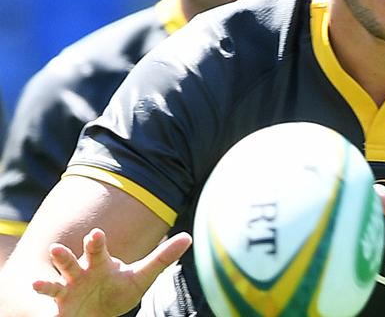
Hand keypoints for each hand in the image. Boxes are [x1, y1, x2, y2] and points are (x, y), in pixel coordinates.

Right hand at [32, 228, 191, 316]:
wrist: (98, 314)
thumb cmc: (118, 290)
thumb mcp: (142, 276)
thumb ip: (162, 257)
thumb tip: (188, 237)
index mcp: (100, 261)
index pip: (97, 248)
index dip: (95, 241)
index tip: (95, 234)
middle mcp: (82, 269)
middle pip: (76, 257)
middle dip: (73, 252)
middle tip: (68, 245)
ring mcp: (69, 286)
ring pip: (60, 273)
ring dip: (53, 268)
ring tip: (46, 263)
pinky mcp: (60, 303)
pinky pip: (50, 296)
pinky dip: (43, 289)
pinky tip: (36, 285)